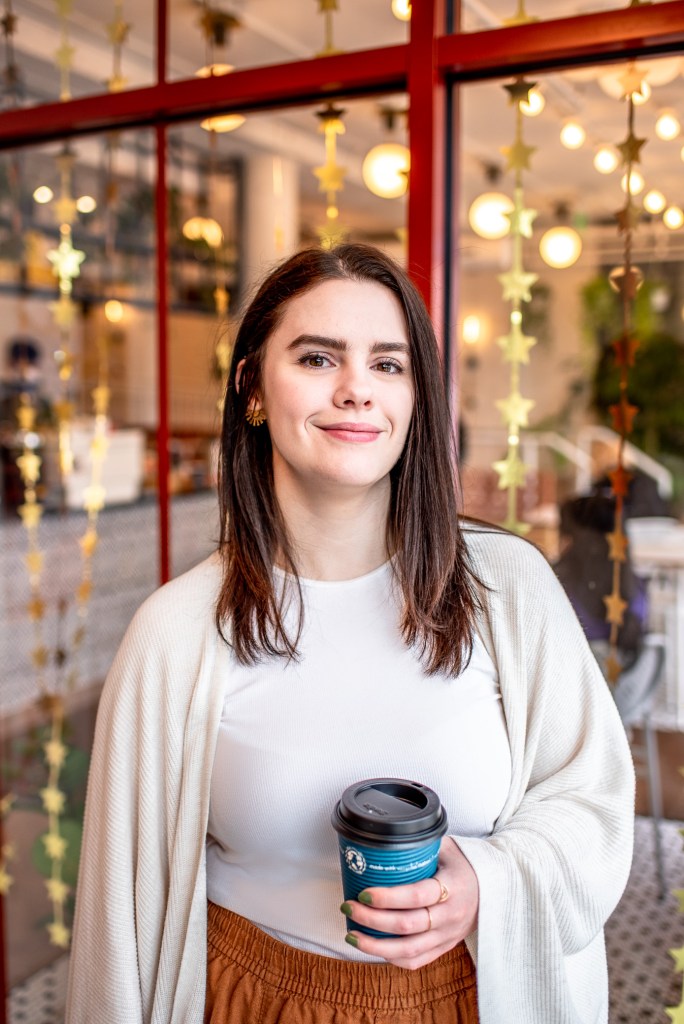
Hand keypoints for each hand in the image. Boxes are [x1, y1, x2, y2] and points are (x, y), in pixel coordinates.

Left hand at [341, 836, 478, 969]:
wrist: (496, 888)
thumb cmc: (465, 863)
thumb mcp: (447, 847)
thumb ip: (421, 845)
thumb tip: (383, 836)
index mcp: (453, 886)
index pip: (418, 896)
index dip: (388, 897)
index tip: (364, 893)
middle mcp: (451, 915)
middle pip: (407, 925)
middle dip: (372, 919)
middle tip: (348, 907)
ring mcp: (448, 935)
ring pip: (409, 949)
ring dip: (375, 945)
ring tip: (351, 934)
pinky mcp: (445, 947)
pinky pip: (416, 961)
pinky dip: (391, 957)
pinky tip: (373, 947)